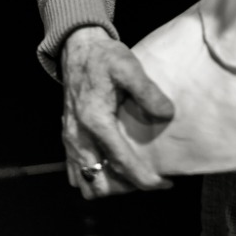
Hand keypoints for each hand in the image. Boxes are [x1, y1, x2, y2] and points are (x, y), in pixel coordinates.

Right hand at [61, 26, 174, 197]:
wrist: (78, 48)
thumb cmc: (104, 57)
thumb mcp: (129, 66)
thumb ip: (148, 91)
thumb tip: (167, 114)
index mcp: (96, 121)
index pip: (121, 162)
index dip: (144, 179)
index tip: (164, 183)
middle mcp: (79, 136)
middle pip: (100, 183)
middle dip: (125, 187)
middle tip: (147, 176)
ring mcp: (71, 139)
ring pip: (86, 182)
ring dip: (108, 184)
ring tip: (131, 172)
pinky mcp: (68, 137)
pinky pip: (76, 172)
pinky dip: (94, 175)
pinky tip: (111, 165)